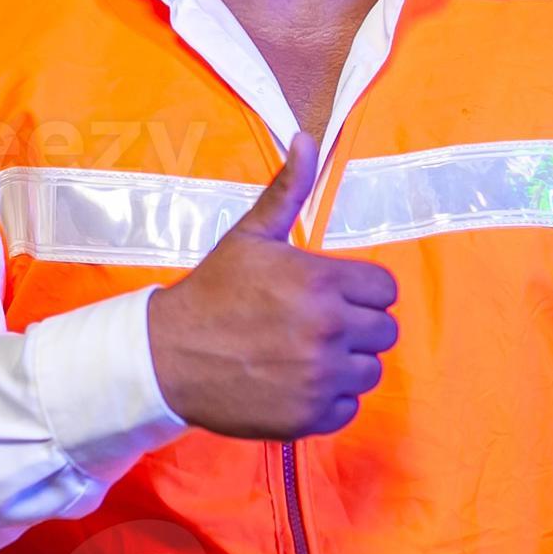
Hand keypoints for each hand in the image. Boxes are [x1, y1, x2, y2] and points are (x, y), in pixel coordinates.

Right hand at [145, 134, 398, 439]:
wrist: (167, 357)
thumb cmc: (212, 292)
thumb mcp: (250, 237)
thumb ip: (287, 190)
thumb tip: (306, 137)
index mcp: (321, 281)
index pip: (385, 290)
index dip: (361, 293)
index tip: (332, 297)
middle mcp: (328, 329)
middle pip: (384, 332)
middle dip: (357, 328)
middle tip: (317, 327)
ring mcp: (320, 377)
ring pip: (369, 371)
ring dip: (346, 365)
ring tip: (306, 356)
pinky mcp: (309, 416)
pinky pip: (348, 408)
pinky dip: (329, 401)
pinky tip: (297, 384)